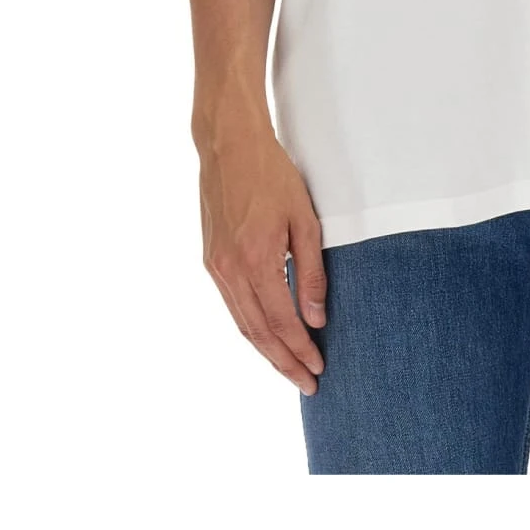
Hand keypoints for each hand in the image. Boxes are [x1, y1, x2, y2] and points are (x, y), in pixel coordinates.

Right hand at [198, 132, 327, 394]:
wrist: (229, 145)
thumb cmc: (272, 175)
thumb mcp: (304, 219)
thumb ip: (311, 271)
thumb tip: (316, 317)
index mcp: (256, 261)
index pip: (282, 322)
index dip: (301, 349)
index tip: (318, 368)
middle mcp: (230, 271)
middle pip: (259, 333)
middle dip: (284, 362)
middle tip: (307, 383)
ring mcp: (216, 267)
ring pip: (242, 323)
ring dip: (266, 351)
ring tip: (289, 368)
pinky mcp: (211, 259)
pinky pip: (232, 305)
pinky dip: (251, 326)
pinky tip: (267, 335)